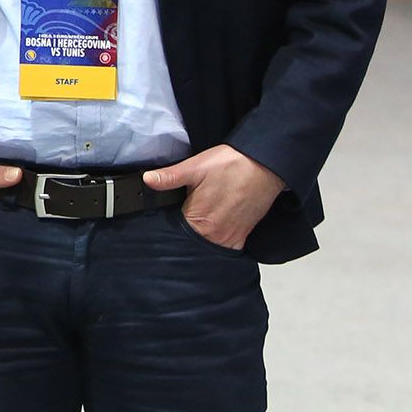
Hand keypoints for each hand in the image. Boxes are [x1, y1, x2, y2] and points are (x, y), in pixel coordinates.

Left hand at [142, 146, 285, 251]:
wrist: (265, 165)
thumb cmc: (231, 165)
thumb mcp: (195, 167)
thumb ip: (170, 177)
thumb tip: (147, 180)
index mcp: (198, 221)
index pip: (175, 234)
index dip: (169, 227)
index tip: (169, 220)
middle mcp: (216, 235)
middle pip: (192, 242)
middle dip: (185, 234)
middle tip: (186, 217)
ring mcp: (231, 238)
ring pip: (208, 246)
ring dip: (203, 237)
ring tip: (202, 219)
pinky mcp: (243, 235)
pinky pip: (227, 246)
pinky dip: (219, 240)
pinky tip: (215, 225)